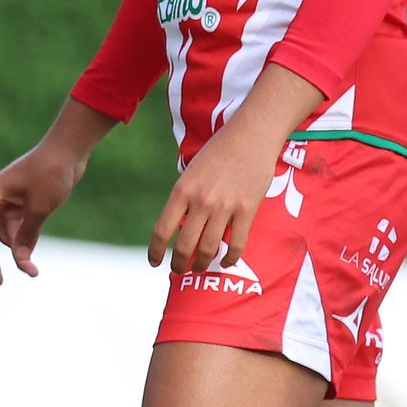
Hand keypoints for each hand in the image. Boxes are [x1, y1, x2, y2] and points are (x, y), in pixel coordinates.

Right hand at [0, 140, 88, 284]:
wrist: (70, 150)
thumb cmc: (51, 173)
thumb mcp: (40, 208)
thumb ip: (27, 234)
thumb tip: (20, 259)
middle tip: (1, 284)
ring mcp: (11, 204)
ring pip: (8, 235)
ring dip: (18, 251)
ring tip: (32, 271)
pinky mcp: (27, 205)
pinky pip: (21, 229)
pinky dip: (26, 242)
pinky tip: (31, 260)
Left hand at [147, 119, 288, 272]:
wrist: (250, 136)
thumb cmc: (219, 151)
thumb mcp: (191, 172)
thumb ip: (186, 197)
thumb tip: (182, 223)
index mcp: (182, 191)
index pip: (162, 230)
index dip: (156, 251)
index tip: (155, 262)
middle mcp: (200, 202)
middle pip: (185, 245)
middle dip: (179, 263)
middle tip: (179, 271)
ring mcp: (225, 207)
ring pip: (210, 248)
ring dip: (203, 264)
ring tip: (201, 268)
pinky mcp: (247, 209)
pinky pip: (237, 242)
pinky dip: (231, 257)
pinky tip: (228, 261)